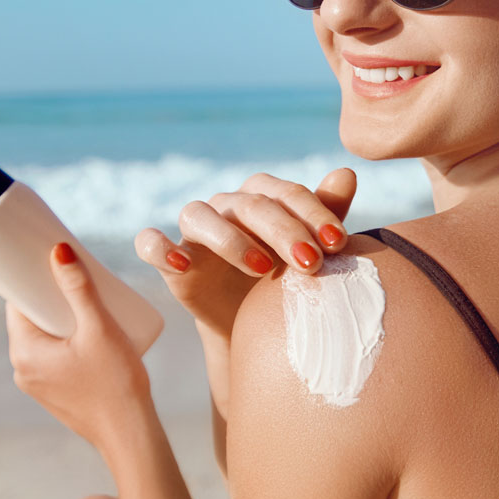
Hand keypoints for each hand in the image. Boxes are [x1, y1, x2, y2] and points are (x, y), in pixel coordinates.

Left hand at [6, 242, 151, 452]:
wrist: (129, 432)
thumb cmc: (115, 381)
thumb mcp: (99, 327)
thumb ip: (79, 289)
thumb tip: (59, 251)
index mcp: (24, 352)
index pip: (16, 304)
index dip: (31, 279)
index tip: (49, 260)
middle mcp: (22, 370)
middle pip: (31, 319)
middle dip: (51, 296)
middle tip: (76, 276)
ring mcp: (37, 384)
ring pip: (43, 338)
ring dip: (60, 318)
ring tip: (88, 299)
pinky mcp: (54, 393)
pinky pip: (53, 356)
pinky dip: (66, 340)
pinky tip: (87, 332)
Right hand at [133, 168, 356, 341]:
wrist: (251, 326)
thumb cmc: (285, 279)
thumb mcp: (310, 250)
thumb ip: (327, 212)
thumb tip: (347, 173)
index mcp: (262, 196)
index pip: (287, 193)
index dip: (314, 214)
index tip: (339, 243)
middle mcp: (226, 206)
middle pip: (251, 204)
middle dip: (284, 231)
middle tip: (311, 263)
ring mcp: (195, 230)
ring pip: (200, 215)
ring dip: (231, 239)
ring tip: (263, 269)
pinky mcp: (171, 260)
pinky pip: (151, 244)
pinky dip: (160, 248)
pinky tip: (181, 265)